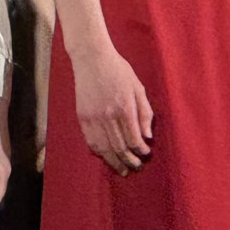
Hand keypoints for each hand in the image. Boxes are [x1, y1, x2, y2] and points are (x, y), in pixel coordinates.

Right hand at [72, 47, 152, 174]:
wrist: (91, 59)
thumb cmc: (118, 70)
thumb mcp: (138, 87)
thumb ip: (145, 112)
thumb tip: (148, 136)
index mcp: (124, 107)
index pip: (134, 139)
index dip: (141, 150)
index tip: (146, 154)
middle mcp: (108, 116)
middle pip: (120, 147)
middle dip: (130, 160)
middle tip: (137, 167)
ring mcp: (93, 118)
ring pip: (104, 149)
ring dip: (114, 162)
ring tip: (122, 170)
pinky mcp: (82, 117)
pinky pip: (90, 141)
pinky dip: (99, 152)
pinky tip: (106, 157)